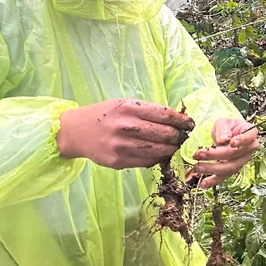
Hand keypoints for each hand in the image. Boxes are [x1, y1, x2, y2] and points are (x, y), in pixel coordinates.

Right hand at [56, 99, 194, 169]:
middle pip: (165, 134)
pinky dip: (157, 159)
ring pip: (159, 151)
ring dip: (170, 149)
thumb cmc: (105, 115)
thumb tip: (176, 120)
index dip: (181, 121)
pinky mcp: (118, 161)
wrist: (76, 132)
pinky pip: (147, 162)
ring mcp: (122, 146)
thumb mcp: (124, 103)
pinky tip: (158, 154)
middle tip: (181, 137)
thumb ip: (147, 111)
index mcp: (129, 107)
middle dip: (178, 136)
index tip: (189, 124)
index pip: (165, 115)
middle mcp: (126, 126)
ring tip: (172, 146)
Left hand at [189, 118, 259, 188]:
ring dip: (212, 169)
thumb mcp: (224, 122)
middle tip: (199, 154)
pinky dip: (213, 181)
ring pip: (229, 168)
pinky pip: (224, 176)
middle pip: (234, 155)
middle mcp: (249, 150)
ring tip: (197, 167)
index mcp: (251, 134)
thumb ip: (223, 130)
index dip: (241, 140)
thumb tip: (222, 140)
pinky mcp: (232, 169)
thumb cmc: (228, 127)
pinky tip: (203, 184)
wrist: (227, 135)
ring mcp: (241, 161)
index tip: (231, 142)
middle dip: (215, 155)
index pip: (249, 137)